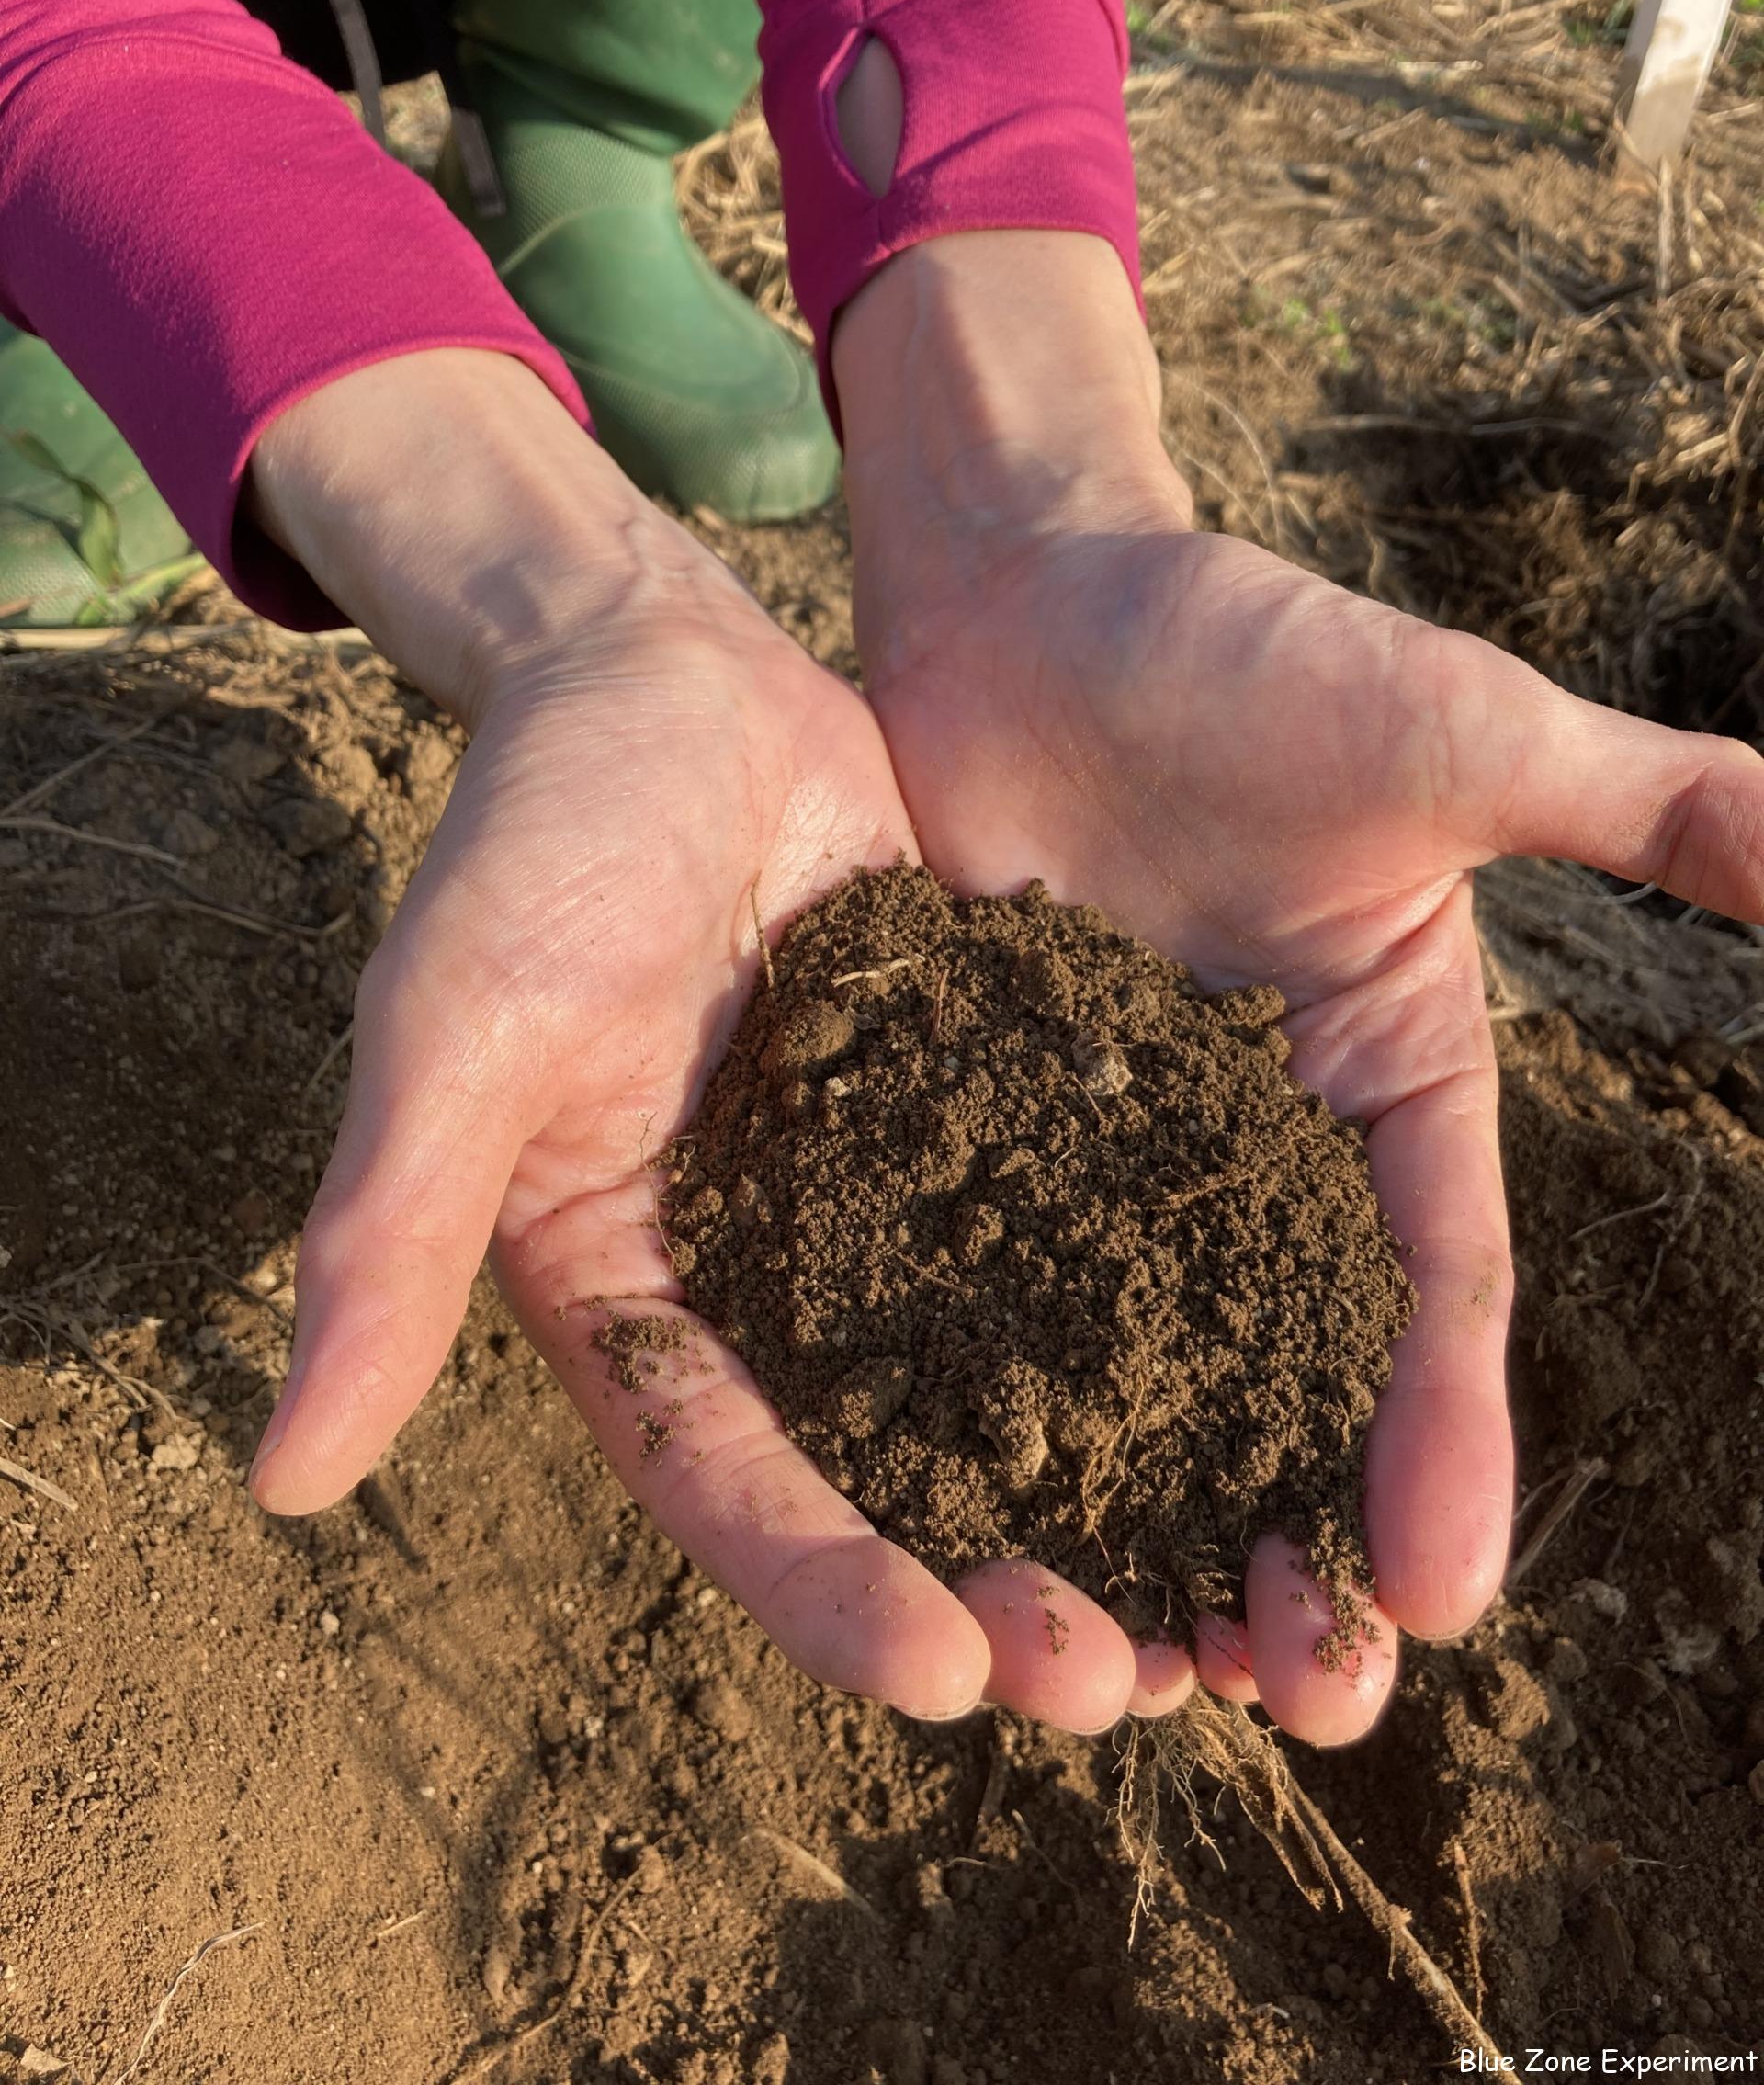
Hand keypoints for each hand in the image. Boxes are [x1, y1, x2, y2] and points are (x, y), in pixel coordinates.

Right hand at [242, 349, 1198, 1731]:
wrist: (663, 674)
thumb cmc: (530, 836)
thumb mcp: (457, 1023)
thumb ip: (388, 1229)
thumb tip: (281, 1474)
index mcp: (631, 1295)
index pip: (729, 1486)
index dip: (832, 1591)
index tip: (956, 1676)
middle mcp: (767, 1281)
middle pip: (892, 1478)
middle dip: (1007, 1589)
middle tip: (1139, 1677)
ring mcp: (884, 1204)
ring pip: (1010, 1385)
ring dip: (1115, 1494)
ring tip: (1242, 1592)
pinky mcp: (984, 1113)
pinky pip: (1082, 1231)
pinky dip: (1167, 1315)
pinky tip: (1281, 1375)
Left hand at [837, 235, 1763, 1743]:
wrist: (1028, 592)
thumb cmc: (1249, 649)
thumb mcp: (1469, 741)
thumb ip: (1654, 812)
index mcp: (1387, 1083)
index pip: (1432, 1295)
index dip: (1437, 1446)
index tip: (1435, 1600)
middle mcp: (1246, 1143)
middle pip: (1283, 1373)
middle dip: (1294, 1539)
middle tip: (1284, 1702)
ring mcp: (1096, 1143)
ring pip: (1124, 1364)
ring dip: (1137, 1518)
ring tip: (1118, 1676)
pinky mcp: (959, 1122)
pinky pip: (962, 1279)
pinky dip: (969, 1400)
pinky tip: (945, 1523)